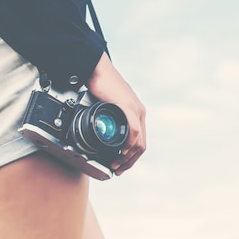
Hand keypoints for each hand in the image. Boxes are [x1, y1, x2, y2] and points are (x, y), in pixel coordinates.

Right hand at [87, 53, 145, 175]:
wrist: (97, 69)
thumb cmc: (100, 85)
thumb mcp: (107, 106)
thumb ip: (109, 118)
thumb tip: (100, 131)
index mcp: (137, 113)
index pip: (140, 142)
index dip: (132, 157)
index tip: (121, 165)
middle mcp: (139, 112)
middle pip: (141, 145)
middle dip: (130, 161)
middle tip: (118, 169)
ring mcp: (135, 110)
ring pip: (138, 141)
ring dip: (128, 157)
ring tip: (117, 164)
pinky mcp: (128, 107)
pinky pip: (133, 131)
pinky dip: (128, 144)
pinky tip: (121, 151)